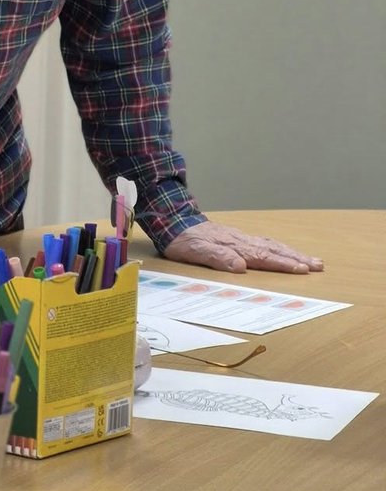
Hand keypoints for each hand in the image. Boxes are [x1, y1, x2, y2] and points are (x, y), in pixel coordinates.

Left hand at [162, 220, 323, 274]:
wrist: (172, 220)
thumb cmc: (182, 240)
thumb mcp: (195, 251)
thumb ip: (217, 257)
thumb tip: (240, 266)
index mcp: (233, 246)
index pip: (263, 257)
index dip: (282, 264)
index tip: (302, 269)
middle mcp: (240, 241)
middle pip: (273, 250)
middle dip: (296, 258)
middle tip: (318, 265)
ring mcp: (239, 238)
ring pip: (270, 245)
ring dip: (291, 253)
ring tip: (311, 260)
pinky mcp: (235, 237)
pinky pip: (262, 242)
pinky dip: (278, 248)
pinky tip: (283, 251)